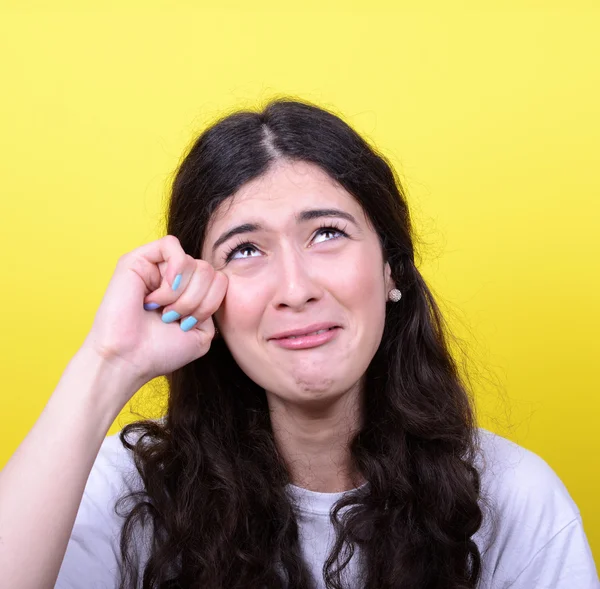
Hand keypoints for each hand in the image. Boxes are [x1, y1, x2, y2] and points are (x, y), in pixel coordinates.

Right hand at [81, 234, 227, 391]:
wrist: (127, 360)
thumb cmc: (159, 351)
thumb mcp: (202, 333)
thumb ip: (214, 305)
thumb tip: (217, 281)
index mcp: (189, 291)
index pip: (220, 281)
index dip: (211, 304)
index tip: (188, 324)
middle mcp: (173, 276)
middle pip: (209, 271)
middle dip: (197, 301)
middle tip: (172, 319)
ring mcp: (156, 266)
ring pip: (194, 262)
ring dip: (182, 294)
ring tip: (162, 310)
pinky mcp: (138, 259)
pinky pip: (171, 245)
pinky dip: (174, 272)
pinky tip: (159, 293)